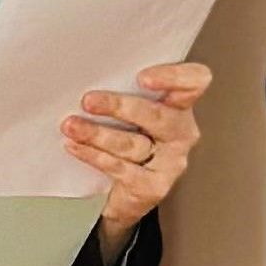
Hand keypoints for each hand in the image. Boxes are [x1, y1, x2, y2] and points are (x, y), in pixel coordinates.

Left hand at [60, 61, 210, 232]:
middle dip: (120, 106)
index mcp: (178, 104)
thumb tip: (80, 74)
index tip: (142, 78)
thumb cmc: (125, 136)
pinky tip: (75, 146)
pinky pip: (122, 169)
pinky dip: (94, 156)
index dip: (175, 77)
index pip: (194, 82)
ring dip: (98, 134)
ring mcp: (171, 161)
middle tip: (88, 101)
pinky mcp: (155, 186)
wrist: (125, 191)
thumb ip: (119, 89)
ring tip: (71, 125)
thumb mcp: (126, 109)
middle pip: (158, 116)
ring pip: (134, 144)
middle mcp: (181, 131)